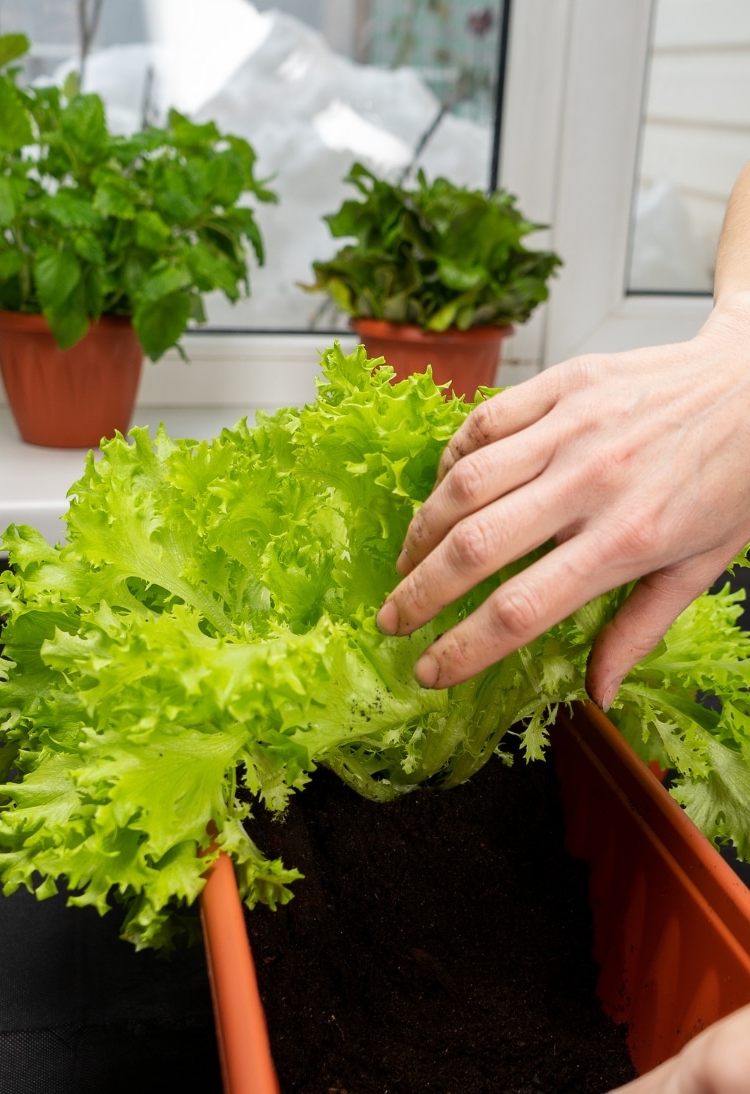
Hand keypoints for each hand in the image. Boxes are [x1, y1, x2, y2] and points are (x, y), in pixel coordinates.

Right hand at [376, 295, 749, 704]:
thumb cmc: (737, 479)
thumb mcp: (701, 568)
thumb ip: (639, 631)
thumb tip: (597, 696)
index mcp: (628, 539)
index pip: (521, 609)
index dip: (463, 648)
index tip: (428, 670)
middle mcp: (592, 482)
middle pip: (475, 548)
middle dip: (419, 593)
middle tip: (392, 619)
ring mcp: (573, 427)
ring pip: (465, 483)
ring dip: (422, 531)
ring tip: (406, 563)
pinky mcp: (565, 384)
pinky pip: (483, 423)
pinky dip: (450, 461)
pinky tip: (441, 492)